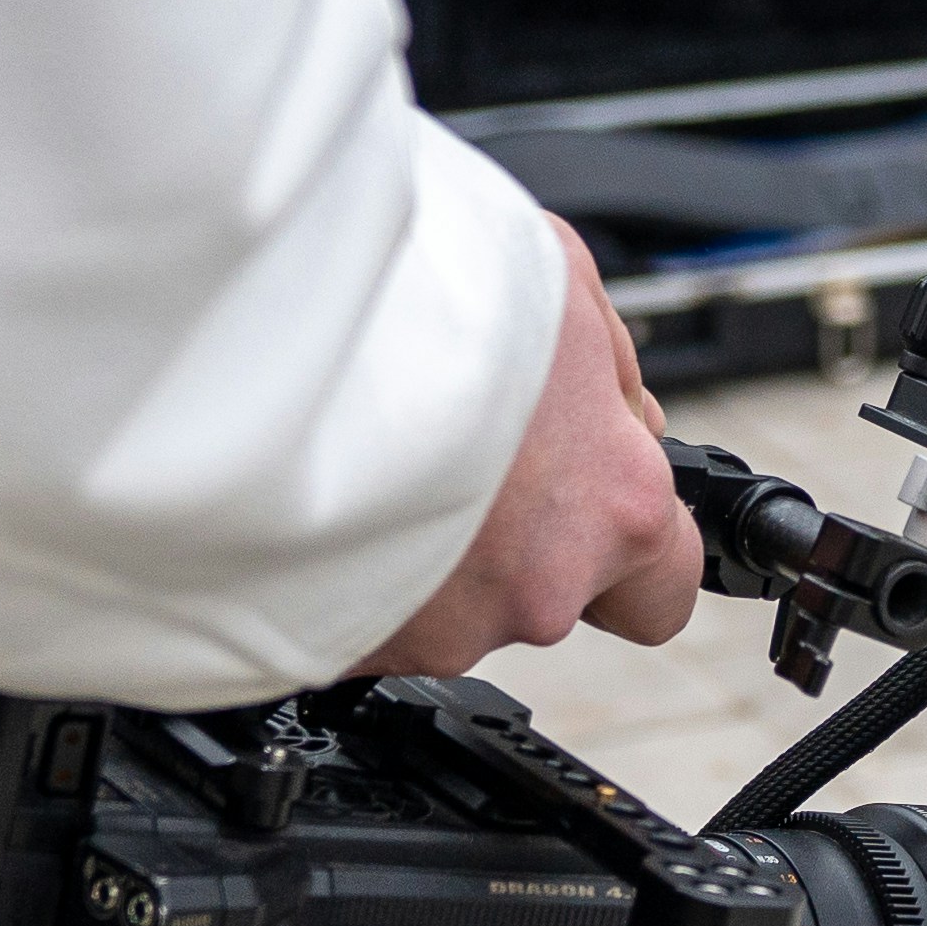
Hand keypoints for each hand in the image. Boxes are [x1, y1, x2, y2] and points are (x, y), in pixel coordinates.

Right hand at [356, 216, 702, 675]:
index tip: (587, 501)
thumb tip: (611, 407)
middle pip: (536, 585)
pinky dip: (343, 562)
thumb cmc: (414, 297)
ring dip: (416, 540)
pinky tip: (322, 484)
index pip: (664, 585)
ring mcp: (434, 631)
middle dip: (503, 531)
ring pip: (441, 601)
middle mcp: (535, 592)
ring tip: (368, 445)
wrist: (261, 340)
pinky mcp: (340, 649)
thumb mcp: (556, 276)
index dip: (624, 536)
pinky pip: (356, 612)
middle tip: (448, 445)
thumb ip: (602, 364)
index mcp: (614, 505)